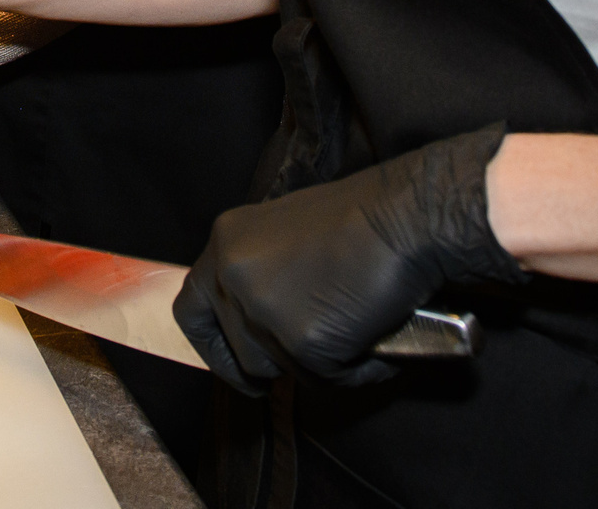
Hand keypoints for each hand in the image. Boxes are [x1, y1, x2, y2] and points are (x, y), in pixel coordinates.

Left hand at [174, 125, 521, 394]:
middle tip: (302, 360)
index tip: (235, 362)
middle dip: (268, 366)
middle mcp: (235, 277)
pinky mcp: (303, 343)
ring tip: (354, 333)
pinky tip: (374, 342)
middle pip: (236, 351)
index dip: (212, 345)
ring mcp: (265, 312)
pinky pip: (324, 379)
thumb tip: (263, 322)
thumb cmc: (361, 219)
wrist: (406, 218)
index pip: (190, 309)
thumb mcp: (285, 234)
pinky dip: (354, 370)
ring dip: (316, 364)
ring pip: (279, 370)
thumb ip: (261, 272)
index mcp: (227, 243)